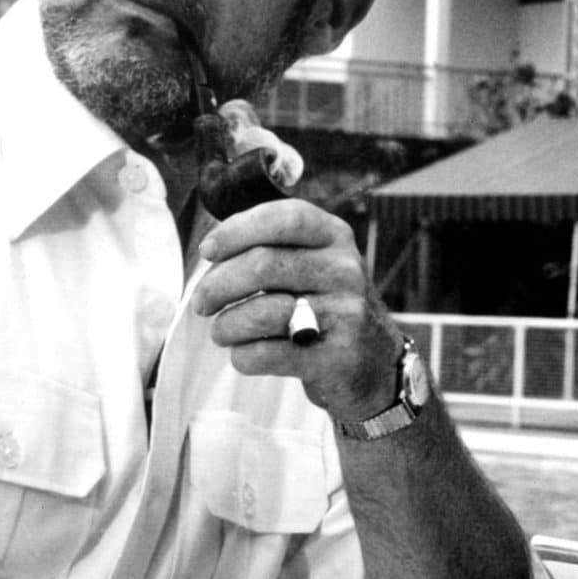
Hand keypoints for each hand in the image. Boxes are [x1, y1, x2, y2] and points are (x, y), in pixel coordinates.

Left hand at [193, 201, 398, 426]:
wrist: (375, 361)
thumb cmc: (326, 304)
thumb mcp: (316, 262)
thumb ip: (272, 246)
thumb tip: (213, 250)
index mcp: (336, 238)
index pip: (285, 218)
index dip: (237, 230)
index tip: (208, 250)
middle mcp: (345, 271)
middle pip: (263, 265)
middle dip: (217, 285)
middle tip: (202, 302)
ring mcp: (345, 315)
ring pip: (261, 313)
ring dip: (225, 326)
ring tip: (222, 331)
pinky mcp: (334, 358)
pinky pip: (266, 355)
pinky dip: (242, 356)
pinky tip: (245, 353)